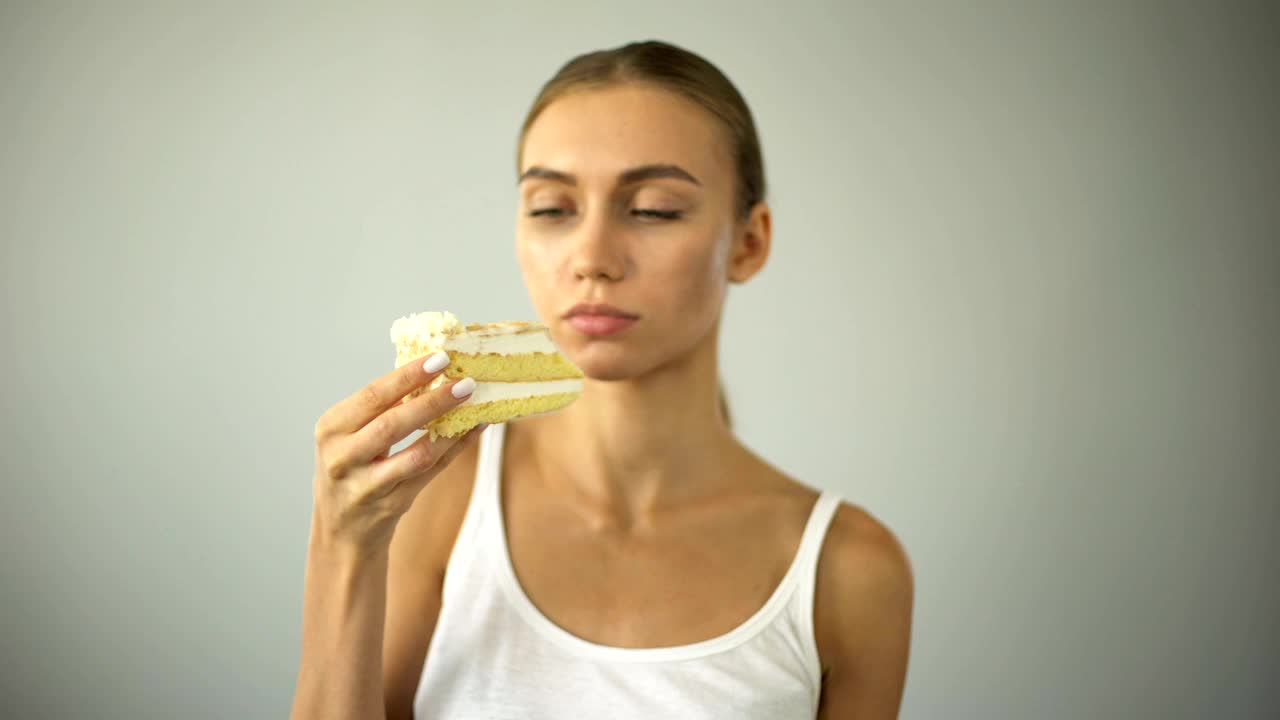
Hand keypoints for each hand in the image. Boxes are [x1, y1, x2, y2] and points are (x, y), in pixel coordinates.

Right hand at [310, 352, 481, 550]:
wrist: (340, 530)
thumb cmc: (351, 468)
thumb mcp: (351, 436)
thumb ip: (381, 408)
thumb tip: (432, 369)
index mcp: (331, 429)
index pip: (372, 396)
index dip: (407, 376)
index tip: (440, 358)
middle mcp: (343, 458)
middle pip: (392, 424)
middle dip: (433, 401)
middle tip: (466, 383)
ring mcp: (366, 486)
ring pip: (416, 455)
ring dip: (450, 429)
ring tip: (475, 406)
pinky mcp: (392, 506)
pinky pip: (431, 473)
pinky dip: (455, 448)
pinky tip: (474, 430)